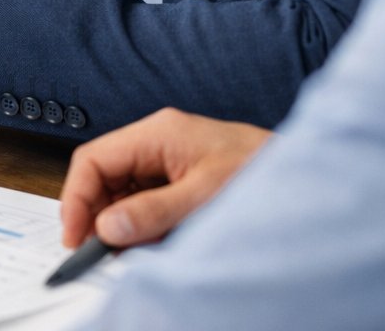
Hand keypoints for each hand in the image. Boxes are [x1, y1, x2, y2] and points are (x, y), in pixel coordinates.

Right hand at [58, 107, 272, 249]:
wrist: (308, 173)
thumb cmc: (263, 170)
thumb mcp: (204, 196)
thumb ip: (153, 212)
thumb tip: (108, 229)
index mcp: (157, 133)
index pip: (93, 160)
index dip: (77, 199)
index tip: (76, 235)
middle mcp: (156, 141)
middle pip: (103, 176)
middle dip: (96, 215)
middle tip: (98, 252)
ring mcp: (167, 159)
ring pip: (121, 191)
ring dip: (120, 223)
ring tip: (131, 251)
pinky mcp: (179, 177)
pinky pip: (143, 200)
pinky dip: (141, 224)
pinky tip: (153, 242)